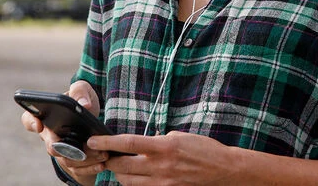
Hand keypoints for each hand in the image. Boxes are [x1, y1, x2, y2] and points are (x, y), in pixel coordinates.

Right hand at [21, 81, 105, 183]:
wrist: (95, 117)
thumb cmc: (83, 100)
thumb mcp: (83, 90)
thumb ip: (80, 91)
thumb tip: (84, 104)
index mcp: (47, 115)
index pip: (29, 119)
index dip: (31, 123)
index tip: (40, 125)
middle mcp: (50, 135)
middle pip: (50, 146)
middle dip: (64, 148)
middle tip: (78, 147)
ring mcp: (60, 150)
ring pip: (66, 160)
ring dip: (83, 159)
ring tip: (100, 153)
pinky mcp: (72, 162)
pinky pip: (77, 170)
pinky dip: (90, 168)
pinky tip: (101, 164)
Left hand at [88, 131, 238, 184]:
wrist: (223, 170)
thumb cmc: (204, 150)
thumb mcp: (180, 137)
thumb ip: (159, 140)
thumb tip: (144, 142)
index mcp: (163, 147)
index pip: (128, 144)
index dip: (107, 142)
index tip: (94, 141)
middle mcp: (160, 166)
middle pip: (122, 167)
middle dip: (110, 161)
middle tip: (106, 155)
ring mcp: (162, 183)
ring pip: (128, 182)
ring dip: (120, 174)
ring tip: (122, 166)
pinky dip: (135, 183)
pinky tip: (137, 177)